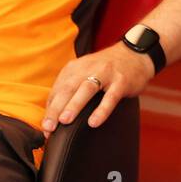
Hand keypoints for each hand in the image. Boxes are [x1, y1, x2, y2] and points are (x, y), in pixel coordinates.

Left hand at [41, 42, 155, 136]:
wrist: (135, 53)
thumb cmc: (106, 69)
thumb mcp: (85, 74)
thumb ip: (70, 90)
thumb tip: (53, 115)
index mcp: (75, 68)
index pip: (58, 90)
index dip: (50, 109)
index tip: (45, 127)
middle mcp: (88, 68)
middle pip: (68, 88)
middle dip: (56, 108)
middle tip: (48, 127)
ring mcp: (105, 73)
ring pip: (86, 89)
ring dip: (74, 105)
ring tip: (65, 121)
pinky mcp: (121, 81)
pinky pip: (110, 97)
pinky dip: (101, 110)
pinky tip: (94, 122)